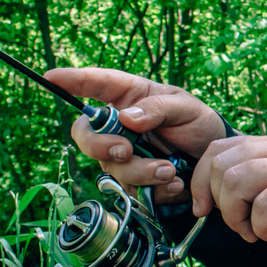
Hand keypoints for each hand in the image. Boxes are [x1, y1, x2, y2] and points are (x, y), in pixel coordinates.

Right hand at [45, 67, 227, 202]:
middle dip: (99, 145)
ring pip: (110, 166)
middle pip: (86, 135)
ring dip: (140, 171)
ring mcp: (123, 154)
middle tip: (126, 149)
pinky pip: (130, 189)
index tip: (50, 76)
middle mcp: (120, 125)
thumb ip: (158, 108)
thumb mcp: (187, 109)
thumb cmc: (198, 124)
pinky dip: (152, 189)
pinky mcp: (133, 180)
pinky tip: (174, 183)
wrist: (216, 163)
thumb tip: (125, 117)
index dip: (71, 80)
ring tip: (170, 170)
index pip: (96, 84)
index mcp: (131, 97)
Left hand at [193, 135, 266, 253]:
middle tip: (241, 227)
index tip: (203, 210)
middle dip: (218, 204)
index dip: (199, 181)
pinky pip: (265, 205)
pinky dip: (264, 230)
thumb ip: (253, 186)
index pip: (217, 149)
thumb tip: (209, 201)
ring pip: (236, 182)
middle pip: (220, 165)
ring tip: (259, 233)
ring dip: (238, 218)